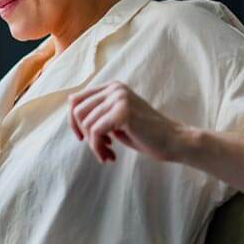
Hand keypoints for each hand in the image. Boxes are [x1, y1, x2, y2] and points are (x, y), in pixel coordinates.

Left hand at [67, 81, 190, 162]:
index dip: (74, 122)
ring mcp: (119, 98)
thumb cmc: (144, 134)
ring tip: (108, 155)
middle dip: (83, 134)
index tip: (84, 138)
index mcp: (112, 87)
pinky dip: (98, 148)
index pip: (76, 100)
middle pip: (77, 112)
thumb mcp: (116, 119)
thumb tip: (70, 103)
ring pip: (87, 124)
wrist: (173, 141)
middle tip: (99, 149)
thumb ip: (97, 111)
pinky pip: (96, 132)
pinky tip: (109, 156)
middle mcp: (115, 88)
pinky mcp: (123, 112)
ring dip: (94, 145)